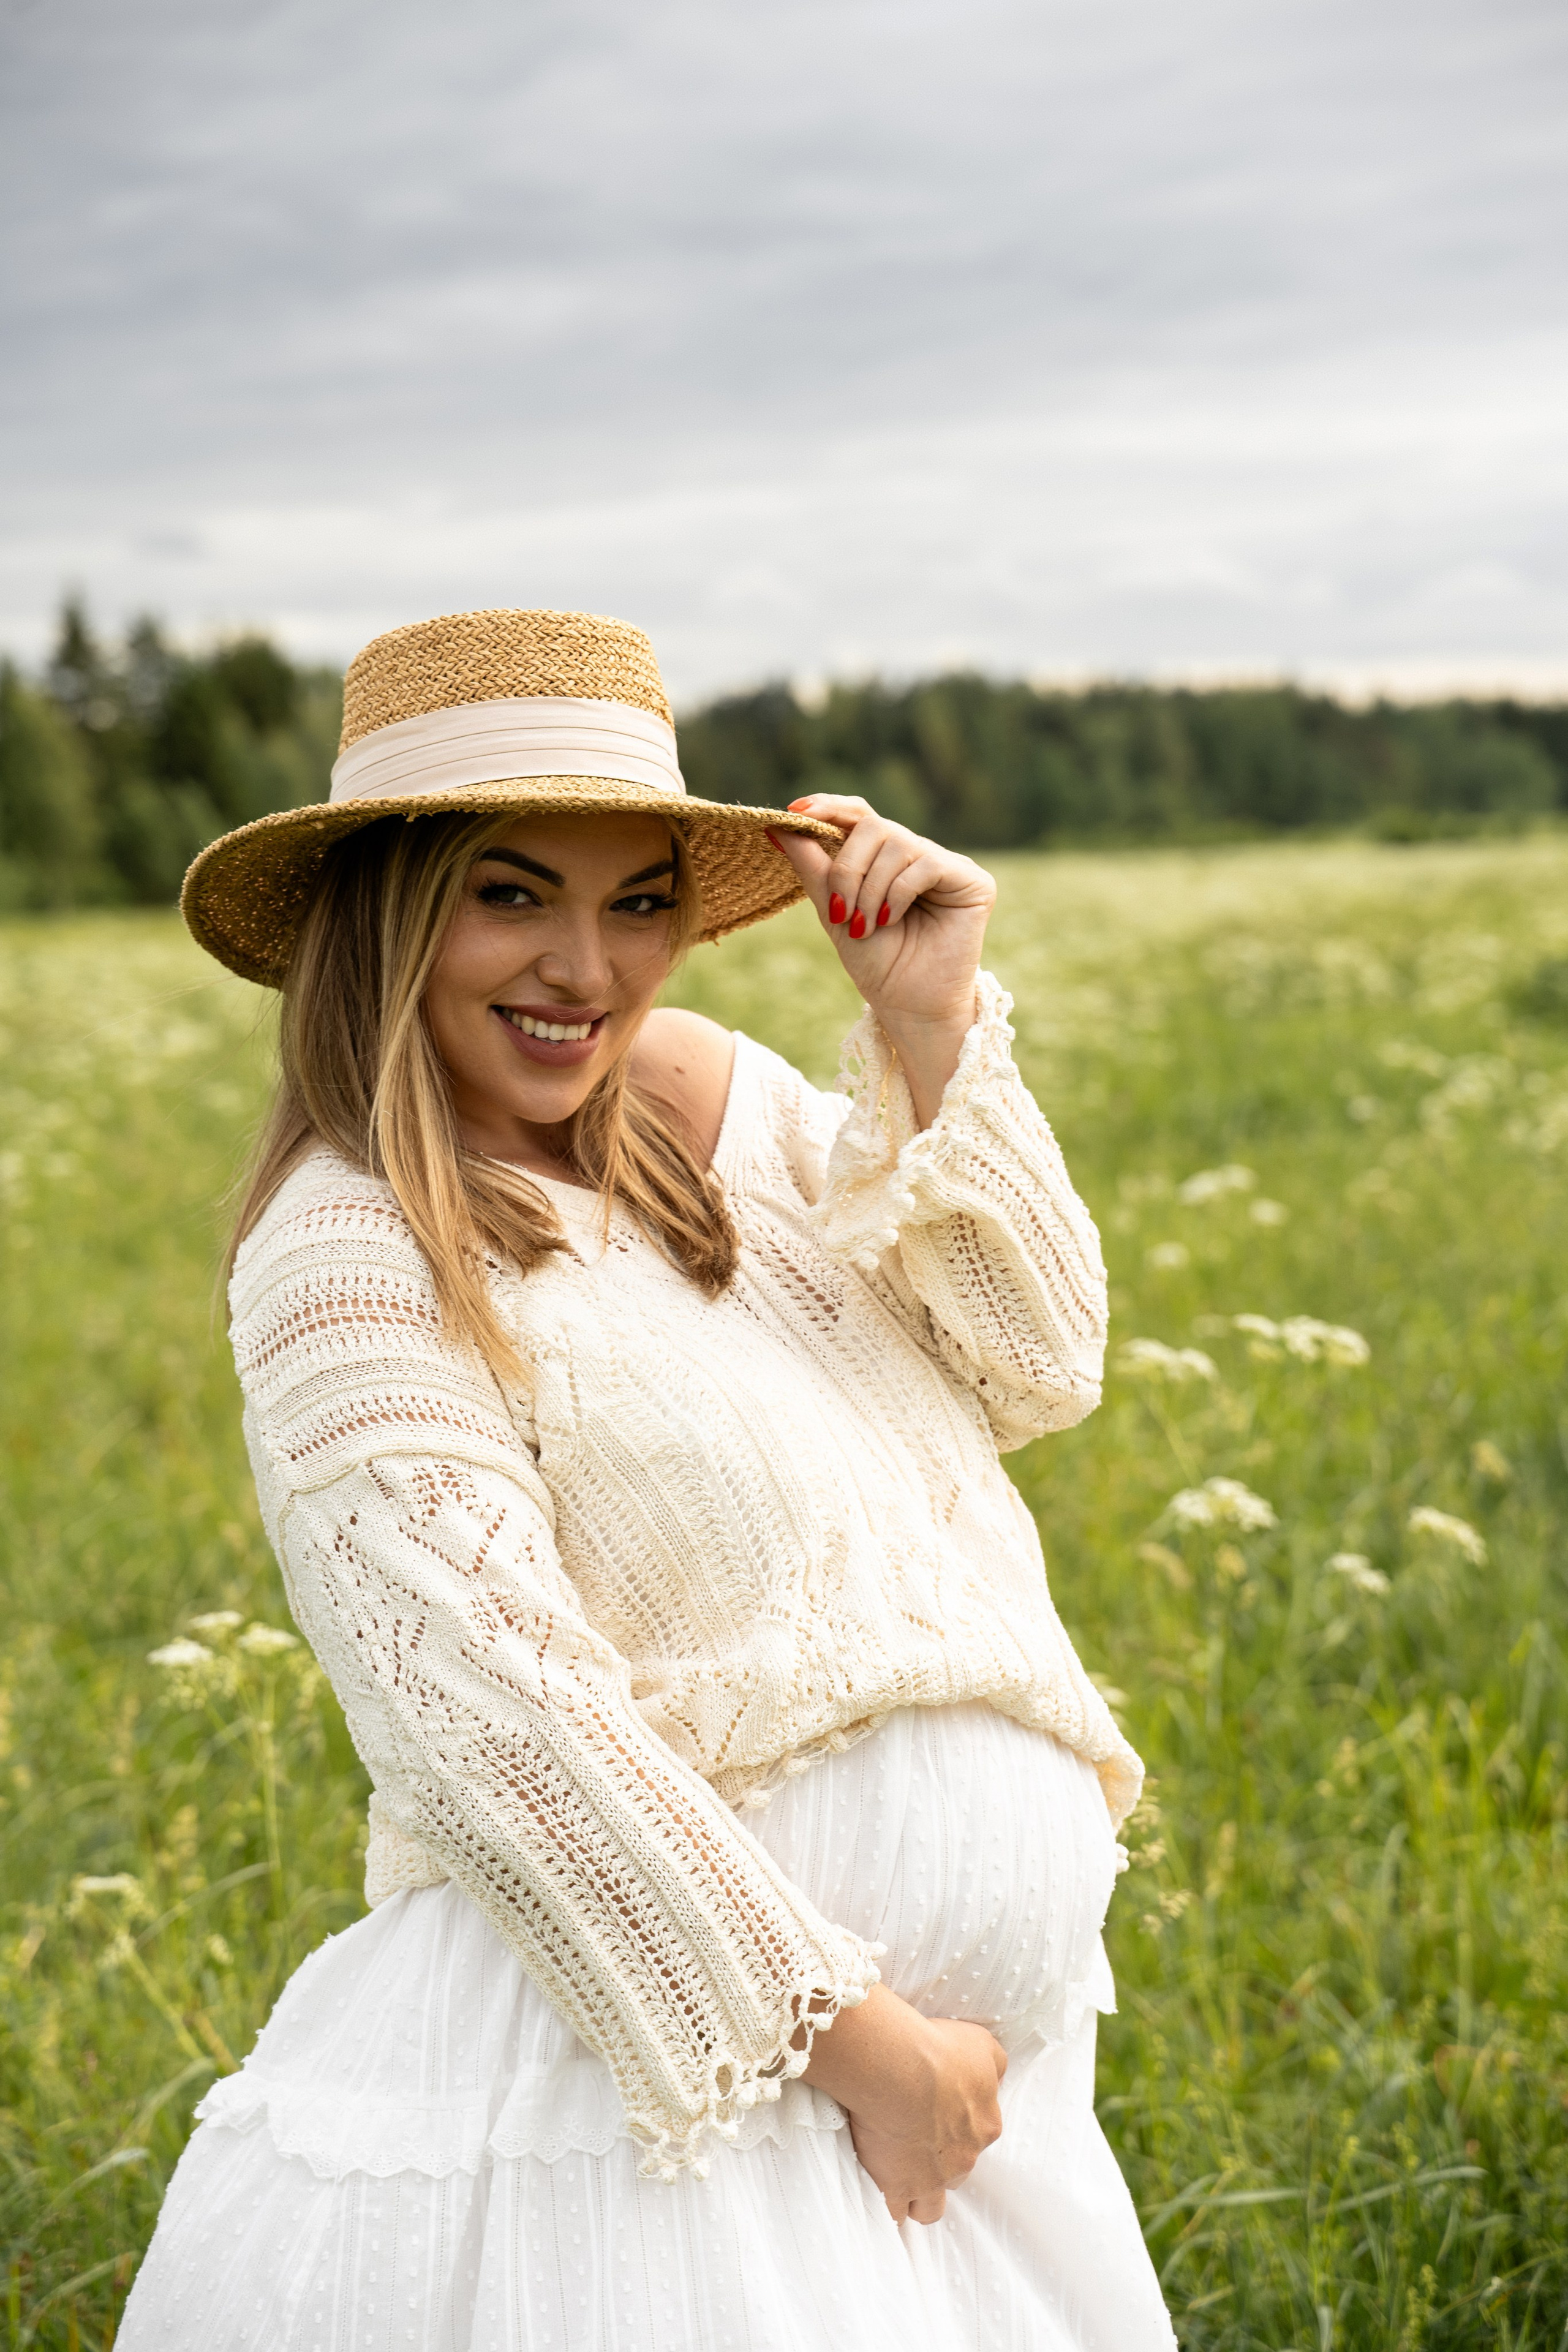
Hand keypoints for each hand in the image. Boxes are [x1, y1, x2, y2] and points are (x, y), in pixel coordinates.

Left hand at [769, 794, 995, 1127]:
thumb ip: (812, 868)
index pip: (858, 815)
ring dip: (870, 888)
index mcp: (883, 860)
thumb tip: (779, 827)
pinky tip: (892, 920)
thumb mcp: (833, 912)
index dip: (829, 806)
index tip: (794, 812)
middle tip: (841, 911)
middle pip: (873, 826)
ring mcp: (945, 865)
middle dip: (847, 869)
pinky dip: (898, 893)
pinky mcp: (972, 880)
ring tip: (867, 926)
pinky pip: (924, 863)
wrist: (908, 1006)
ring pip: (896, 842)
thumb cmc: (876, 964)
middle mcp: (916, 855)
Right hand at [800, 1981, 1006, 2224]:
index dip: (959, 2125)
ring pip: (932, 2206)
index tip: (939, 2111)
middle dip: (941, 2162)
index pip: (979, 2133)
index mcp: (985, 2125)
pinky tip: (882, 2193)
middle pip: (956, 2171)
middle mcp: (963, 2158)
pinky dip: (892, 2206)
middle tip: (918, 2140)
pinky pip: (897, 2212)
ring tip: (905, 2181)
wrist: (900, 2069)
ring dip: (922, 2196)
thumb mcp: (981, 2044)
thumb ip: (993, 2064)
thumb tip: (995, 2078)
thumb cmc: (938, 2050)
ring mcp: (930, 2179)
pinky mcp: (897, 2186)